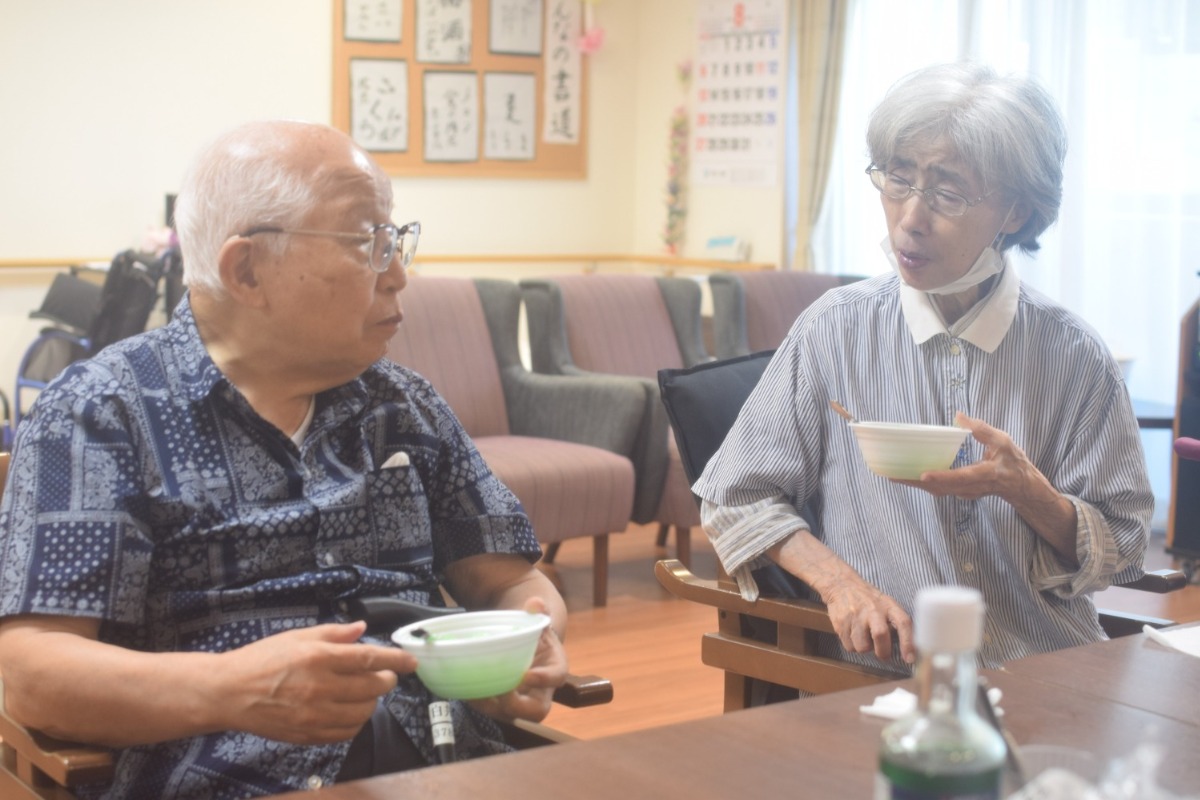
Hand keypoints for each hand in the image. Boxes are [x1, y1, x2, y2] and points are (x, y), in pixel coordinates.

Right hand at [218, 621, 415, 744]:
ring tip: (364, 692)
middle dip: (386, 680)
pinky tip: (349, 710)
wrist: (229, 693)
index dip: (395, 660)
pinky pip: (346, 732)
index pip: (369, 658)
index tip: (411, 662)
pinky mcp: (309, 735)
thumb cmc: (262, 659)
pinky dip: (355, 722)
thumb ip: (333, 633)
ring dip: (372, 702)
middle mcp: (320, 687)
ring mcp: (315, 715)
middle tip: (384, 675)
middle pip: (372, 687)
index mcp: (318, 658)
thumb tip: (361, 628)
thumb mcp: (297, 637)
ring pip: (363, 713)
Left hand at [469, 597, 567, 722]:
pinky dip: (479, 702)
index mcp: (555, 667)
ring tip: (476, 692)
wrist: (526, 644)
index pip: (557, 677)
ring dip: (493, 707)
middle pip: (536, 711)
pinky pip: (494, 711)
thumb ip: (538, 610)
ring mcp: (522, 702)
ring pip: (511, 715)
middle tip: (501, 691)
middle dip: (517, 705)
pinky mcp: (504, 705)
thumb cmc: (533, 632)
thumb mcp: (538, 620)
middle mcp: (541, 691)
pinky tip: (466, 690)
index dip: (544, 679)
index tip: (526, 675)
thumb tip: (535, 603)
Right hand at [820, 575, 913, 663]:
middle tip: (883, 654)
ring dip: (865, 648)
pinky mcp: (841, 623)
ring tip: (864, 637)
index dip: (908, 642)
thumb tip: (908, 648)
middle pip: (880, 635)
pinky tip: (853, 634)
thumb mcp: (886, 604)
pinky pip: (849, 646)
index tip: (910, 658)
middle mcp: (873, 610)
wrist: (841, 585)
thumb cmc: (868, 599)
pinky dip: (852, 645)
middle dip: (883, 652)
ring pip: (862, 647)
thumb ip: (895, 623)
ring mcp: (855, 616)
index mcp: (888, 605)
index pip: (903, 623)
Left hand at [894, 412, 1028, 501]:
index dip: (942, 477)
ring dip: (915, 484)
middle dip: (916, 482)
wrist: (1020, 486)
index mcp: (985, 474)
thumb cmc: (1013, 461)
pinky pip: (938, 490)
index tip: (923, 474)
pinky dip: (922, 484)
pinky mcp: (959, 492)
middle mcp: (972, 487)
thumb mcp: (1003, 440)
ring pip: (937, 491)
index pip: (961, 477)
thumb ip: (981, 429)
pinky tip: (908, 475)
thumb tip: (958, 415)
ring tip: (893, 475)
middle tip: (893, 474)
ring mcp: (965, 493)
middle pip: (940, 488)